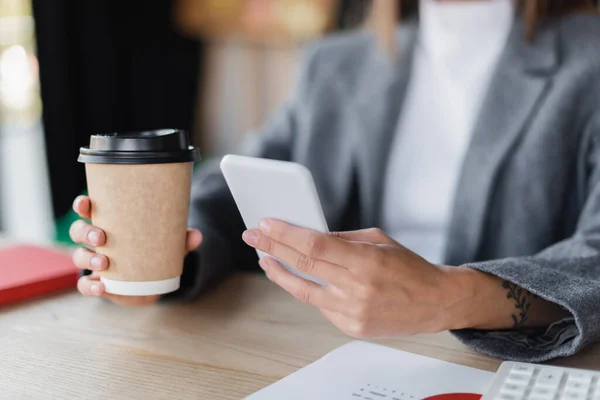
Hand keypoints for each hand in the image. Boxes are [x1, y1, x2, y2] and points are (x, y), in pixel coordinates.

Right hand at [69, 195, 202, 306]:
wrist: (151, 283)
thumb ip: (181, 240)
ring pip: (78, 256)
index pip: (89, 209)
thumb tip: (197, 235)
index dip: (82, 204)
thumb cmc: (155, 252)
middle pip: (78, 231)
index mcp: (109, 223)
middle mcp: (96, 241)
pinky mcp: (97, 282)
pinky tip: (101, 287)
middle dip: (85, 231)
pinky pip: (85, 284)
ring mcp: (94, 262)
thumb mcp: (169, 244)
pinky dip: (90, 286)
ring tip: (104, 263)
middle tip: (101, 236)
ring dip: (87, 258)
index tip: (85, 202)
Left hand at [241, 220, 471, 337]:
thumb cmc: (409, 266)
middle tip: (253, 236)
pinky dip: (308, 289)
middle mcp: (358, 288)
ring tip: (265, 259)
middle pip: (303, 266)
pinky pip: (321, 306)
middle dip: (273, 248)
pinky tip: (299, 278)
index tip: (265, 224)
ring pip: (304, 291)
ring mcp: (354, 312)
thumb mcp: (378, 240)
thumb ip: (341, 239)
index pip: (315, 246)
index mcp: (367, 261)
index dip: (286, 234)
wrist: (436, 301)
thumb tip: (306, 237)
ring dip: (280, 274)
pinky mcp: (352, 327)